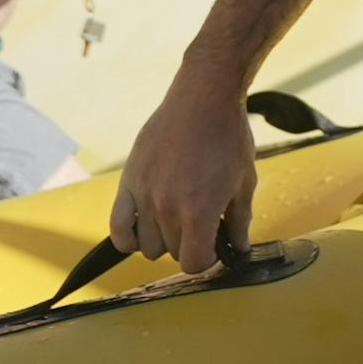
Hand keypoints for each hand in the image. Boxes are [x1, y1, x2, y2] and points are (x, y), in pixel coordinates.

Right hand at [112, 67, 254, 271]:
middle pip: (171, 253)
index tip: (213, 245)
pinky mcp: (129, 181)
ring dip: (162, 239)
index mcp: (199, 212)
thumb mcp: (244, 182)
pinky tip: (141, 231)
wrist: (203, 99)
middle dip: (188, 243)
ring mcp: (144, 195)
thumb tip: (238, 248)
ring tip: (176, 217)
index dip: (206, 259)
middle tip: (200, 221)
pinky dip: (127, 237)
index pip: (193, 264)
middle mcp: (167, 208)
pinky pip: (117, 226)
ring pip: (146, 245)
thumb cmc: (228, 137)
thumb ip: (240, 222)